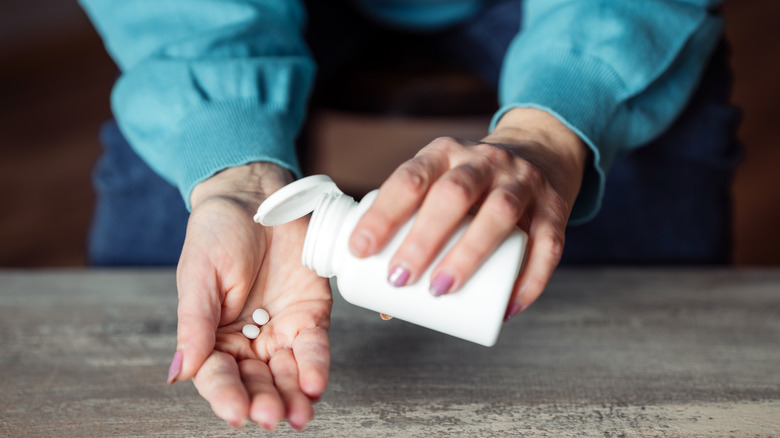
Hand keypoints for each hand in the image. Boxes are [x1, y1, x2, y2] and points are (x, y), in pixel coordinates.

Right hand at [167, 163, 331, 430]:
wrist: (256, 198)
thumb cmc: (217, 234)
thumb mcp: (198, 277)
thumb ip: (194, 326)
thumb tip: (178, 375)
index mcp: (213, 337)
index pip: (218, 376)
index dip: (226, 396)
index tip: (236, 413)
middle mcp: (247, 341)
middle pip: (255, 382)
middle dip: (264, 401)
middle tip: (271, 416)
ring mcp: (280, 330)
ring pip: (286, 373)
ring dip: (292, 396)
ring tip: (298, 414)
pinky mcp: (310, 315)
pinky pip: (314, 348)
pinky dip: (315, 367)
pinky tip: (314, 384)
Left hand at [348, 108, 587, 319]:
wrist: (541, 151)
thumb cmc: (473, 186)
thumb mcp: (440, 187)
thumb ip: (414, 234)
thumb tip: (386, 306)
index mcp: (445, 154)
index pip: (410, 178)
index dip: (383, 213)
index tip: (360, 250)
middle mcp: (484, 161)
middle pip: (454, 194)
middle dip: (423, 238)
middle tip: (399, 278)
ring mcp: (523, 181)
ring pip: (500, 212)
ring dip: (469, 253)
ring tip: (442, 289)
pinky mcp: (555, 208)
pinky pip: (547, 244)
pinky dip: (529, 279)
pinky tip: (508, 308)